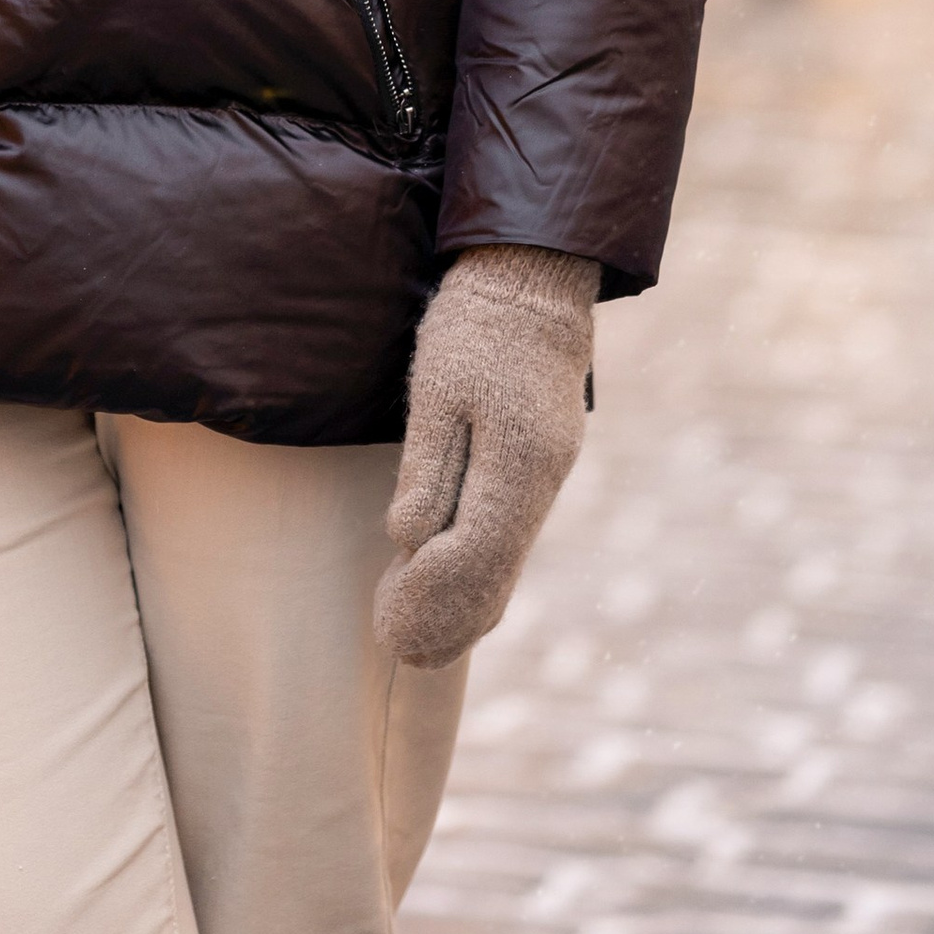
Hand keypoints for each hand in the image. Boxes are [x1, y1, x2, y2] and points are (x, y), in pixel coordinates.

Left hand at [374, 245, 594, 668]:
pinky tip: (453, 593)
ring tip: (418, 643)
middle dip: (447, 622)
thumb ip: (429, 466)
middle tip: (397, 653)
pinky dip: (482, 577)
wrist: (534, 280)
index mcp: (517, 462)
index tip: (385, 626)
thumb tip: (408, 539)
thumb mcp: (438, 386)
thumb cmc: (476, 326)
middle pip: (496, 576)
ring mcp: (547, 477)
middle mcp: (541, 482)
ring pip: (507, 565)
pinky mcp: (541, 467)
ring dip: (464, 609)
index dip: (427, 599)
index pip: (471, 556)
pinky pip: (511, 540)